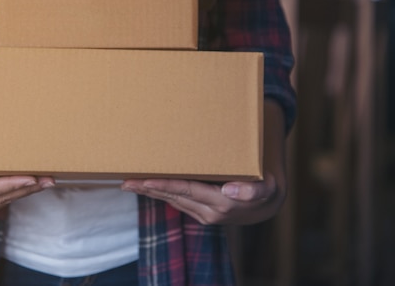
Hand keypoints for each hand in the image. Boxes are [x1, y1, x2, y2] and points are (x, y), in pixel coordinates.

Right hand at [0, 103, 53, 223]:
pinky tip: (30, 185)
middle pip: (2, 197)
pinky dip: (16, 192)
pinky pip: (0, 200)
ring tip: (47, 181)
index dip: (10, 185)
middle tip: (49, 178)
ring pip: (4, 200)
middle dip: (27, 189)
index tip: (30, 178)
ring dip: (26, 191)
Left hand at [122, 100, 288, 224]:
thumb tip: (231, 190)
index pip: (185, 191)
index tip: (143, 181)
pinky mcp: (202, 213)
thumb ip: (253, 189)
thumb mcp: (267, 186)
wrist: (269, 205)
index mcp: (221, 203)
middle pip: (172, 197)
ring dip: (151, 193)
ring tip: (131, 183)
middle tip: (125, 181)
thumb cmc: (266, 187)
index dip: (163, 186)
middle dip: (147, 190)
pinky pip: (178, 202)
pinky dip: (162, 194)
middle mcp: (209, 212)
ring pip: (172, 201)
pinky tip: (150, 187)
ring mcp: (204, 215)